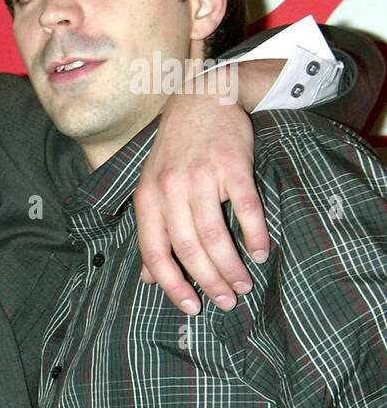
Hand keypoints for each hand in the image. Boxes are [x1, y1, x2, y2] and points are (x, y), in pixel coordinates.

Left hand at [134, 69, 272, 313]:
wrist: (201, 101)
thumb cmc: (175, 152)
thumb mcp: (153, 188)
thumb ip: (152, 231)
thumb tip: (148, 278)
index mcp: (147, 200)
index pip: (154, 252)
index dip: (172, 284)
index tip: (191, 307)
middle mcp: (170, 190)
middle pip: (189, 249)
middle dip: (209, 282)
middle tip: (228, 301)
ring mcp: (201, 177)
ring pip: (215, 235)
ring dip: (232, 266)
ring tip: (244, 284)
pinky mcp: (232, 165)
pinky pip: (245, 208)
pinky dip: (254, 235)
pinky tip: (260, 253)